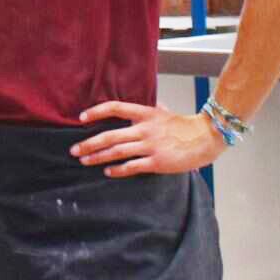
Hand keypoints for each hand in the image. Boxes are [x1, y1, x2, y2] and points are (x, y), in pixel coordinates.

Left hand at [73, 101, 223, 176]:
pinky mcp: (157, 162)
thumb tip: (133, 113)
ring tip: (84, 161)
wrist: (206, 137)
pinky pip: (132, 166)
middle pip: (110, 135)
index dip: (97, 112)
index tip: (82, 118)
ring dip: (98, 157)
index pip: (116, 108)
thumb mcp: (164, 112)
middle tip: (74, 149)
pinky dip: (118, 170)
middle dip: (89, 143)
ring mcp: (151, 146)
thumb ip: (147, 112)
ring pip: (117, 151)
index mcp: (146, 114)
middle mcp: (145, 129)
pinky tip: (107, 172)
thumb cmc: (184, 126)